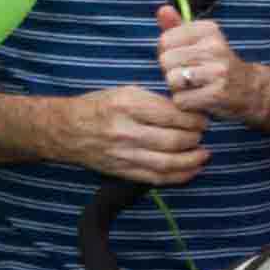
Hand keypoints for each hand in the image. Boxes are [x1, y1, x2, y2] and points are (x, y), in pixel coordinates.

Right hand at [59, 83, 210, 185]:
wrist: (66, 130)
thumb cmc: (98, 106)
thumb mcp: (125, 92)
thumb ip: (154, 101)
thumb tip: (187, 110)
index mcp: (128, 105)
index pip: (172, 115)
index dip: (194, 119)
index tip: (202, 118)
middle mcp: (126, 131)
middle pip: (173, 140)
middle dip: (195, 138)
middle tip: (203, 134)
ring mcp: (124, 154)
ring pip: (168, 163)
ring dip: (192, 161)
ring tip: (204, 155)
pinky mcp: (122, 171)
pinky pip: (156, 178)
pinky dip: (178, 176)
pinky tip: (191, 170)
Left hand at [157, 8, 263, 121]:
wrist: (252, 91)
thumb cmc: (218, 65)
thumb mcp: (201, 41)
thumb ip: (178, 26)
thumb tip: (162, 10)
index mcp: (209, 29)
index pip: (165, 40)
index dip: (169, 54)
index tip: (187, 60)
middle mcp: (215, 46)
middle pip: (165, 60)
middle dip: (172, 72)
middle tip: (192, 77)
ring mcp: (217, 70)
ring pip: (171, 80)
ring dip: (178, 89)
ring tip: (196, 88)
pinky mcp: (217, 94)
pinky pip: (180, 100)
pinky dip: (186, 105)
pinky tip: (200, 101)